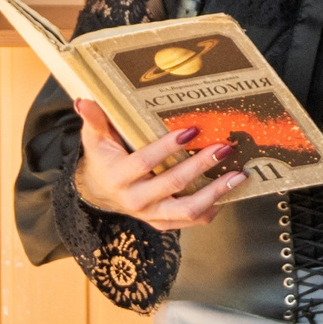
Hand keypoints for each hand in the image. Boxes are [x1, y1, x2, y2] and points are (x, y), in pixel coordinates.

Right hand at [71, 102, 245, 227]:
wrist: (100, 192)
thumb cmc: (103, 159)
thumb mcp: (94, 138)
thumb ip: (94, 120)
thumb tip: (84, 100)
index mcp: (118, 177)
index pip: (145, 162)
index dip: (168, 148)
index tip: (192, 130)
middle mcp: (135, 200)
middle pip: (173, 186)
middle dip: (201, 166)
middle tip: (225, 148)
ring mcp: (151, 215)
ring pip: (187, 210)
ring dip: (216, 193)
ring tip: (238, 175)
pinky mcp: (163, 223)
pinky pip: (191, 220)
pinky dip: (212, 209)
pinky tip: (229, 192)